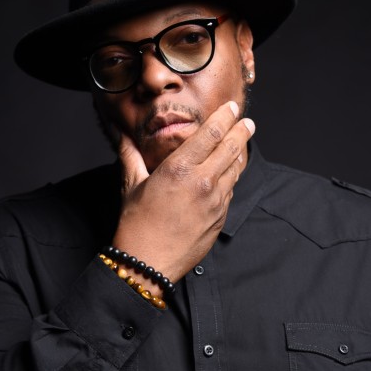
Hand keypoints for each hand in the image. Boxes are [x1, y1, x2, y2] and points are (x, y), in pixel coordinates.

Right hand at [111, 100, 253, 285]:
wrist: (147, 263)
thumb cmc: (136, 225)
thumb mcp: (131, 185)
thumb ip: (130, 156)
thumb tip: (122, 136)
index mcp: (179, 169)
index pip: (211, 133)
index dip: (225, 117)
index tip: (233, 107)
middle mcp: (202, 182)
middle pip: (231, 148)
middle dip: (242, 131)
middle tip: (248, 122)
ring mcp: (215, 202)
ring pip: (235, 171)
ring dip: (240, 154)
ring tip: (243, 144)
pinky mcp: (220, 219)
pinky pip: (230, 192)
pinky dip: (232, 179)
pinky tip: (230, 174)